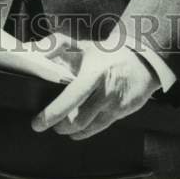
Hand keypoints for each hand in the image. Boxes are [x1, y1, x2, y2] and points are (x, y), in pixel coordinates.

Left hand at [31, 35, 159, 139]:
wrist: (142, 60)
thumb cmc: (109, 53)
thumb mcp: (85, 47)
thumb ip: (60, 48)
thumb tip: (37, 52)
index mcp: (94, 74)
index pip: (70, 99)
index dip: (52, 114)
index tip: (38, 123)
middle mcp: (105, 92)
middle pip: (78, 121)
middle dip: (60, 127)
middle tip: (48, 125)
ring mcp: (115, 105)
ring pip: (88, 129)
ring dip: (71, 131)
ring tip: (63, 126)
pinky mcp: (121, 114)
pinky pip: (99, 127)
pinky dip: (86, 130)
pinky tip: (80, 127)